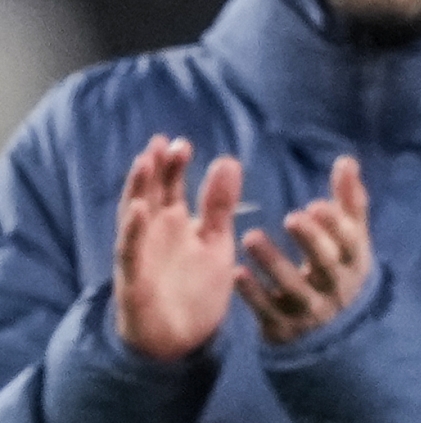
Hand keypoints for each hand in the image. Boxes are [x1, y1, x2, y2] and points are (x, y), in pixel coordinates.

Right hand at [114, 136, 242, 361]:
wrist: (183, 340)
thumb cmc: (196, 287)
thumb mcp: (216, 241)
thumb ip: (220, 205)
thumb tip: (228, 160)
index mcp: (173, 223)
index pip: (171, 187)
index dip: (173, 165)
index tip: (182, 143)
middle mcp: (153, 234)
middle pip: (150, 195)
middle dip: (155, 170)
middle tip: (161, 142)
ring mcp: (141, 255)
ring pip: (134, 217)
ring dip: (138, 190)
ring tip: (145, 162)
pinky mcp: (134, 280)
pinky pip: (130, 253)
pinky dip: (132, 231)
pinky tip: (138, 211)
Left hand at [234, 156, 372, 344]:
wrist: (332, 326)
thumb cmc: (338, 265)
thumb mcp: (350, 236)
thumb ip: (348, 200)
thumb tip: (346, 160)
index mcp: (354, 261)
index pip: (350, 243)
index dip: (335, 226)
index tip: (316, 204)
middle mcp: (336, 287)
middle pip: (326, 265)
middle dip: (310, 241)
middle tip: (291, 217)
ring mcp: (311, 310)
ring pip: (293, 288)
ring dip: (273, 263)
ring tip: (250, 237)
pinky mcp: (285, 327)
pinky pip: (267, 311)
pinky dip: (252, 294)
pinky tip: (236, 273)